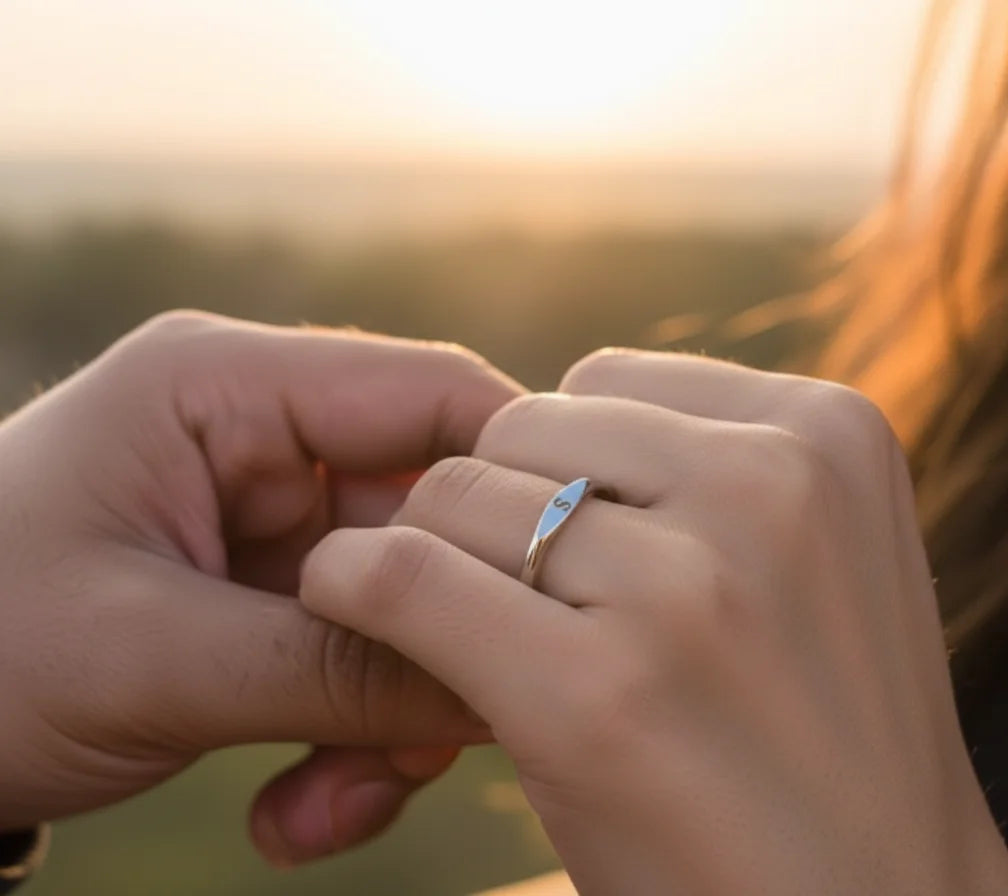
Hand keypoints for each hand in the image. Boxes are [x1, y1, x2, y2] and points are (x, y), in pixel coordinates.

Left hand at [0, 312, 519, 865]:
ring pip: (408, 605)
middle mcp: (264, 439)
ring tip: (325, 812)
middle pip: (432, 521)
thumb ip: (337, 668)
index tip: (565, 592)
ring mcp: (272, 523)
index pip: (431, 395)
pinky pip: (361, 656)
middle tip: (415, 755)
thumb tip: (506, 685)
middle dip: (435, 648)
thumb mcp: (154, 661)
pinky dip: (351, 742)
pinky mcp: (271, 595)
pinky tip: (296, 816)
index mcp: (226, 388)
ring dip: (388, 718)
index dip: (514, 485)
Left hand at [302, 350, 1007, 894]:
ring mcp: (688, 588)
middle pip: (523, 430)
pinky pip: (401, 576)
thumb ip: (709, 472)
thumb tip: (546, 419)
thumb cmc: (823, 746)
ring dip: (432, 561)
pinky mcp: (593, 694)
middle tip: (514, 606)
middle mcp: (772, 484)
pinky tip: (353, 614)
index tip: (567, 553)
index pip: (605, 385)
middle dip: (496, 512)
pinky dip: (350, 588)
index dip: (559, 470)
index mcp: (830, 431)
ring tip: (473, 641)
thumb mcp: (816, 560)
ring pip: (453, 497)